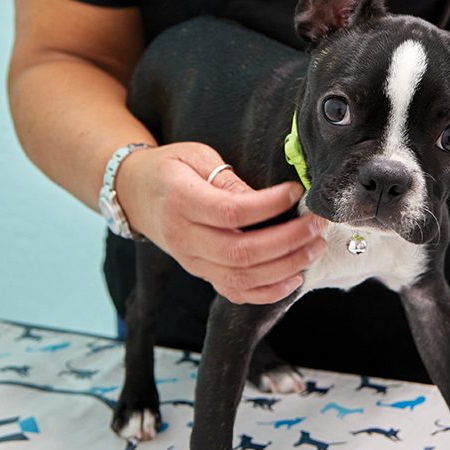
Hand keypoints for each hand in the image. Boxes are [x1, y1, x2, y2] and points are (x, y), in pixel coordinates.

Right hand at [117, 142, 326, 303]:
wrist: (134, 193)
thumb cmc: (168, 169)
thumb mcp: (195, 157)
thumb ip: (228, 179)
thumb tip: (265, 198)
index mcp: (181, 201)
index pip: (232, 212)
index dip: (270, 205)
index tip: (296, 191)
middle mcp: (184, 238)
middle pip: (241, 252)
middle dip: (288, 241)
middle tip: (316, 225)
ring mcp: (192, 261)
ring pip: (242, 277)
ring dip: (286, 266)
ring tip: (314, 247)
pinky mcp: (201, 274)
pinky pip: (235, 293)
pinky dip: (268, 292)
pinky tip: (294, 278)